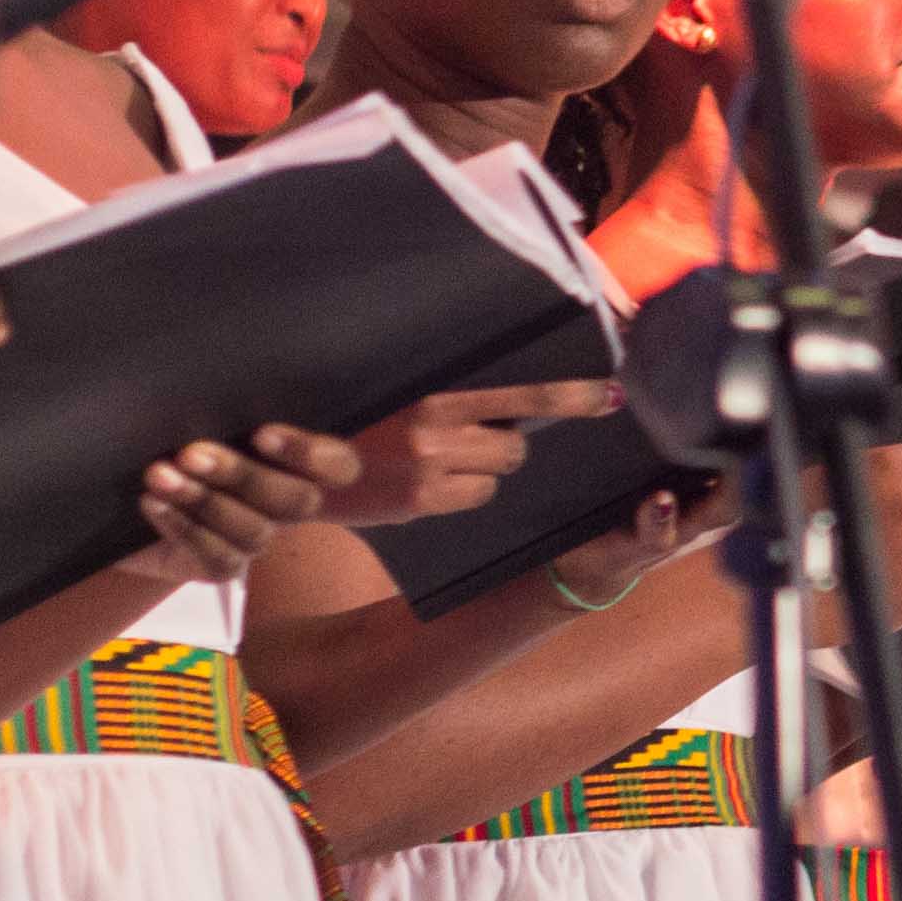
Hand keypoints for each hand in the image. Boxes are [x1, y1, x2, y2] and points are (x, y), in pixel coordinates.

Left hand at [111, 433, 343, 591]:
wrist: (114, 488)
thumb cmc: (161, 437)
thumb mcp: (195, 417)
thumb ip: (220, 411)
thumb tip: (224, 380)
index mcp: (291, 460)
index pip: (340, 466)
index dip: (315, 456)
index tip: (262, 434)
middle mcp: (282, 501)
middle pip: (299, 502)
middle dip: (245, 476)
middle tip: (191, 454)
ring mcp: (254, 536)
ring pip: (255, 532)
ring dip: (204, 501)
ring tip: (158, 475)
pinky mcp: (219, 565)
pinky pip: (220, 559)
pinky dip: (183, 529)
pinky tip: (151, 502)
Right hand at [290, 377, 622, 529]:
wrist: (289, 463)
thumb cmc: (348, 421)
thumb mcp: (394, 396)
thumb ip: (445, 401)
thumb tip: (500, 407)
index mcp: (433, 400)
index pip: (520, 399)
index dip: (570, 399)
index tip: (612, 395)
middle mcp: (436, 436)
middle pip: (515, 447)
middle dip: (503, 443)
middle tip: (470, 436)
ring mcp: (430, 475)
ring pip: (497, 475)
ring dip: (484, 468)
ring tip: (440, 458)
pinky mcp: (420, 505)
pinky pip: (472, 498)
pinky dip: (462, 491)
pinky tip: (427, 480)